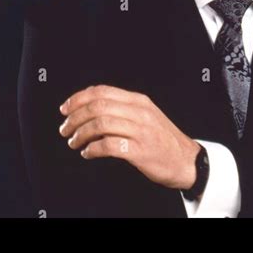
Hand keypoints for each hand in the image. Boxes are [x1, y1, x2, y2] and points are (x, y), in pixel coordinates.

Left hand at [58, 84, 200, 189]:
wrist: (187, 160)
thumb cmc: (162, 139)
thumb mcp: (146, 115)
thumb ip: (123, 108)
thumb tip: (89, 108)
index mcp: (138, 100)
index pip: (102, 91)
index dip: (79, 98)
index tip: (65, 108)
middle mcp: (139, 112)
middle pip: (98, 106)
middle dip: (75, 117)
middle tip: (64, 129)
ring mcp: (140, 131)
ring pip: (101, 124)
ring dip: (81, 134)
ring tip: (74, 142)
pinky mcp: (140, 151)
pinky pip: (109, 145)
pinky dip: (93, 149)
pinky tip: (88, 153)